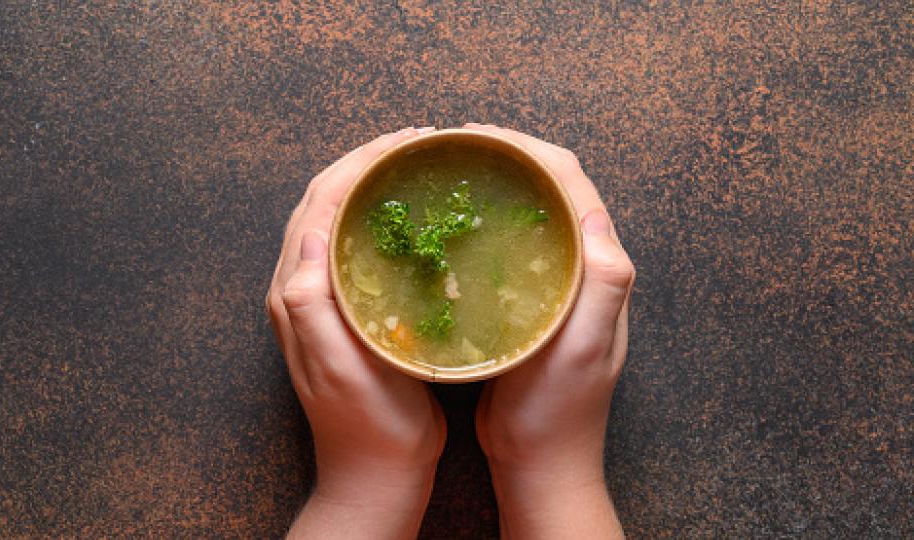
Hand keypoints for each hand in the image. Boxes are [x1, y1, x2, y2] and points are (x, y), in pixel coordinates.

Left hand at [266, 128, 445, 538]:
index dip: (356, 166)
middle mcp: (300, 290)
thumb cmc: (366, 425)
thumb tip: (308, 235)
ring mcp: (321, 301)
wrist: (375, 472)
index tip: (403, 143)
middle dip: (364, 165)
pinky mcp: (344, 313)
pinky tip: (412, 219)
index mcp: (295, 295)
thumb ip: (311, 305)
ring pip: (338, 222)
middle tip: (414, 143)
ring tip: (412, 166)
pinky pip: (355, 248)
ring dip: (369, 187)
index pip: (317, 206)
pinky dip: (378, 220)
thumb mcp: (339, 368)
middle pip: (324, 204)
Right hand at [468, 124, 633, 538]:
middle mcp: (582, 268)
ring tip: (452, 171)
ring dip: (499, 185)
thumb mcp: (585, 349)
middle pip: (552, 190)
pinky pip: (511, 248)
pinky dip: (486, 225)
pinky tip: (452, 228)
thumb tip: (598, 216)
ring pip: (530, 215)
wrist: (541, 460)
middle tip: (458, 145)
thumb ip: (603, 285)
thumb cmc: (560, 411)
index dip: (530, 148)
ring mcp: (554, 285)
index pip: (572, 184)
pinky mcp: (529, 304)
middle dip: (511, 155)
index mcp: (600, 268)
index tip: (480, 135)